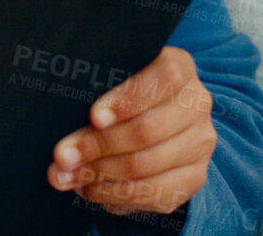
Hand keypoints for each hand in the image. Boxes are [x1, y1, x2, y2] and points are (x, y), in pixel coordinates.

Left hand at [47, 46, 215, 216]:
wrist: (154, 119)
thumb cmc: (120, 94)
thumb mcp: (110, 82)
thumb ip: (90, 100)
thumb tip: (63, 151)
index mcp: (180, 68)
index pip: (164, 77)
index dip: (127, 99)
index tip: (93, 116)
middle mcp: (197, 104)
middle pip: (148, 129)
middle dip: (98, 145)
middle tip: (63, 156)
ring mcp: (200, 142)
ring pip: (147, 164)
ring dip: (99, 173)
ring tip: (66, 175)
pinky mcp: (194, 177)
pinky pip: (153, 193)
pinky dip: (114, 194)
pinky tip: (89, 188)